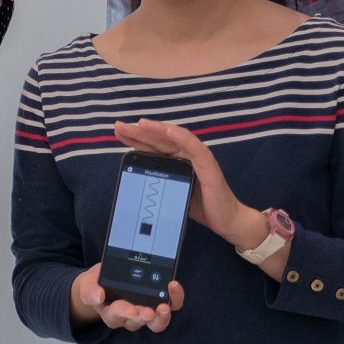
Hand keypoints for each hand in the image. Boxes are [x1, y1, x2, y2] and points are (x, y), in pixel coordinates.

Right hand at [71, 263, 184, 332]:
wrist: (104, 281)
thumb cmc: (97, 284)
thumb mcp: (87, 284)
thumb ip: (89, 290)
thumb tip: (98, 296)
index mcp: (110, 313)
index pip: (117, 316)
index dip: (124, 313)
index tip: (131, 309)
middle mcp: (129, 317)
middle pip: (138, 322)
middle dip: (144, 317)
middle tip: (149, 312)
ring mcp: (145, 312)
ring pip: (156, 323)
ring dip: (162, 317)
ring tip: (164, 307)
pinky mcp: (157, 304)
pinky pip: (170, 306)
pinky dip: (174, 299)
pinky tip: (173, 287)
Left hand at [114, 117, 262, 247]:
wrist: (225, 220)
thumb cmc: (198, 206)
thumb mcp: (171, 191)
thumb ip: (158, 181)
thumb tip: (132, 176)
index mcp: (176, 160)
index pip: (153, 146)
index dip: (135, 138)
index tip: (118, 132)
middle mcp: (187, 155)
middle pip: (160, 140)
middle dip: (138, 132)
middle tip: (118, 126)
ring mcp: (198, 158)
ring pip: (175, 139)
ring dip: (157, 130)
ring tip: (140, 123)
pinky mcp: (209, 166)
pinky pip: (194, 148)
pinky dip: (181, 137)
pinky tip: (168, 131)